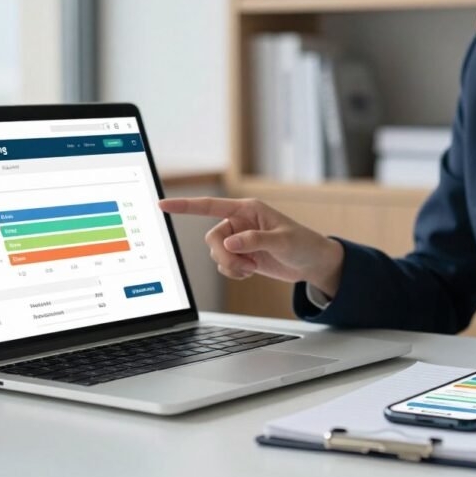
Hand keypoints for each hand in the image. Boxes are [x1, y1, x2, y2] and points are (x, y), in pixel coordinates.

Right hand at [158, 197, 344, 295]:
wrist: (313, 263)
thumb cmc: (303, 244)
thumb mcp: (282, 241)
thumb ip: (255, 241)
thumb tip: (230, 243)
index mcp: (247, 209)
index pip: (210, 206)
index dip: (185, 206)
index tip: (162, 205)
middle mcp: (240, 222)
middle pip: (212, 238)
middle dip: (223, 255)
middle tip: (243, 266)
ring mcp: (239, 240)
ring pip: (216, 253)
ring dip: (230, 265)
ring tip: (251, 268)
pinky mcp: (242, 255)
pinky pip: (224, 265)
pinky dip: (234, 272)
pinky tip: (251, 271)